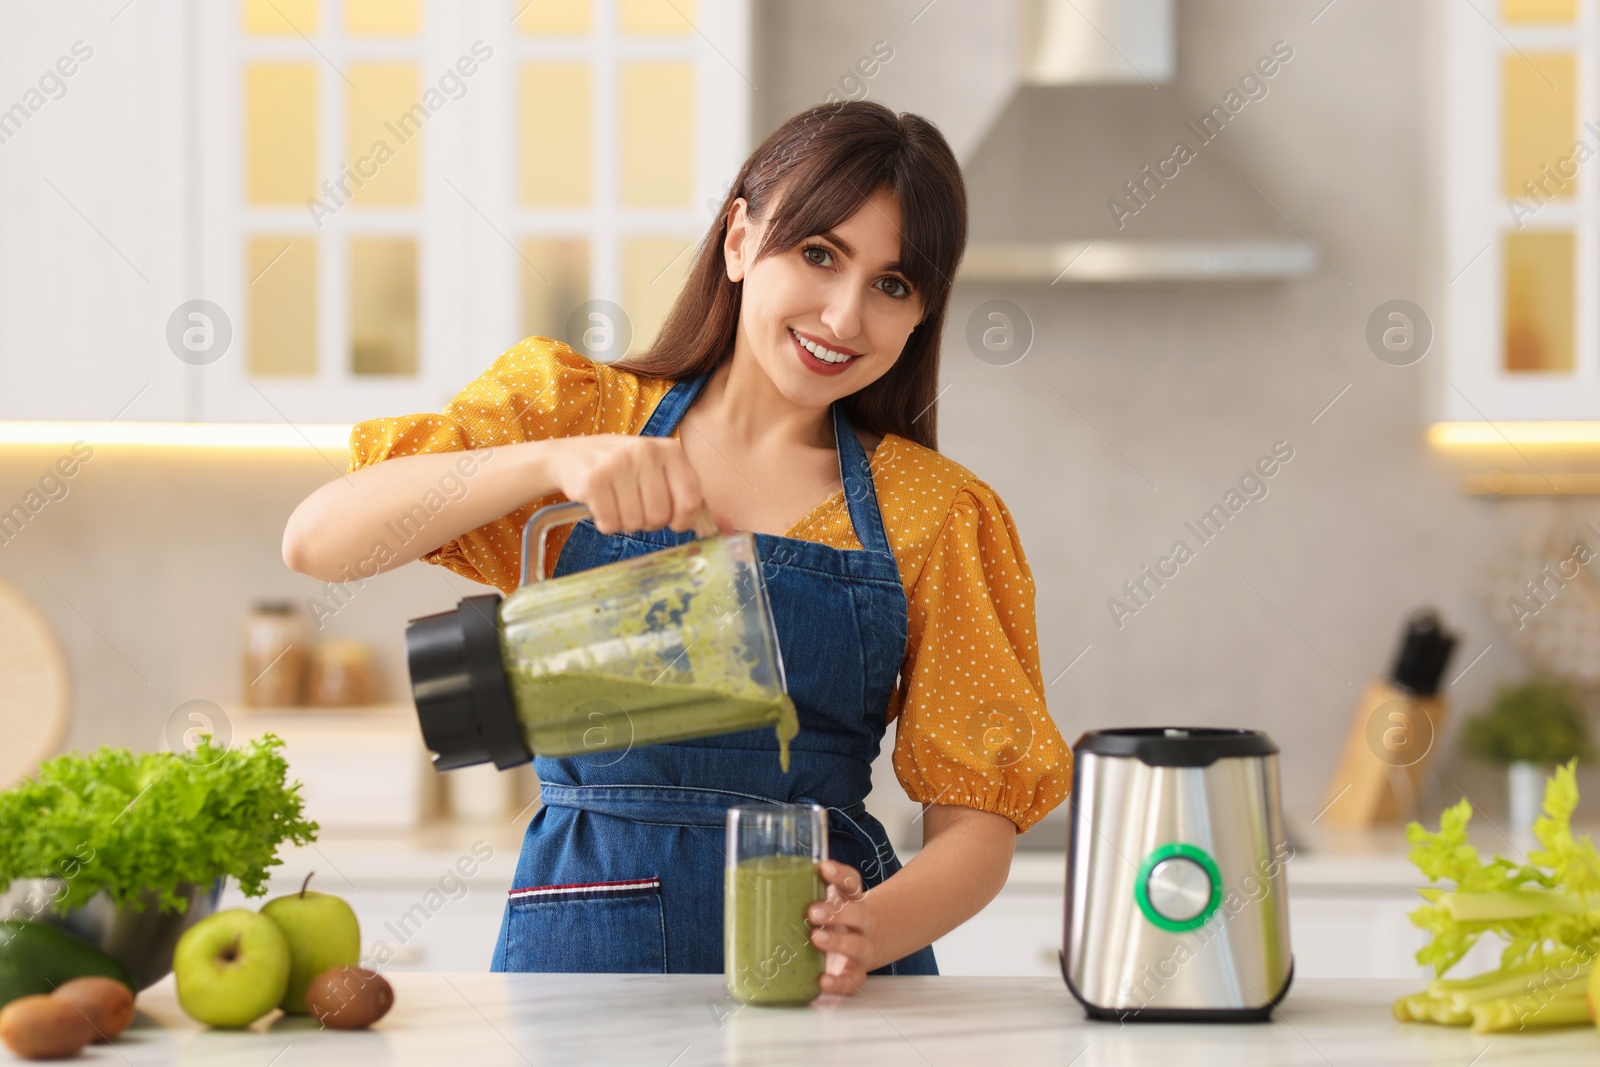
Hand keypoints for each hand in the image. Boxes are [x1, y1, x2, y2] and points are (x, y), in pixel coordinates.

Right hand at [545, 434, 721, 534]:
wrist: (571, 456)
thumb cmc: (623, 470)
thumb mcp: (659, 473)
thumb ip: (689, 498)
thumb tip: (725, 529)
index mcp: (670, 450)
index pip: (692, 501)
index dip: (683, 521)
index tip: (672, 522)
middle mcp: (646, 452)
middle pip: (660, 516)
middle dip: (648, 522)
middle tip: (636, 507)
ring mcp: (618, 463)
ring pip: (634, 522)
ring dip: (625, 523)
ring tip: (617, 503)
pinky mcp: (593, 480)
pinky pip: (610, 523)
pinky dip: (606, 523)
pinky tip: (601, 505)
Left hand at [808, 859, 878, 995]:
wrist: (857, 950)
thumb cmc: (829, 923)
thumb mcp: (819, 904)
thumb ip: (795, 894)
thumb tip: (747, 884)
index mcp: (850, 902)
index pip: (852, 884)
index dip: (840, 875)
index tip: (823, 868)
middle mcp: (860, 925)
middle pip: (859, 915)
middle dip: (837, 913)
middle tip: (812, 911)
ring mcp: (861, 950)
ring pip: (858, 946)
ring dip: (838, 942)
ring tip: (816, 938)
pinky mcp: (854, 975)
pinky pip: (851, 981)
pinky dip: (838, 983)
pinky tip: (823, 981)